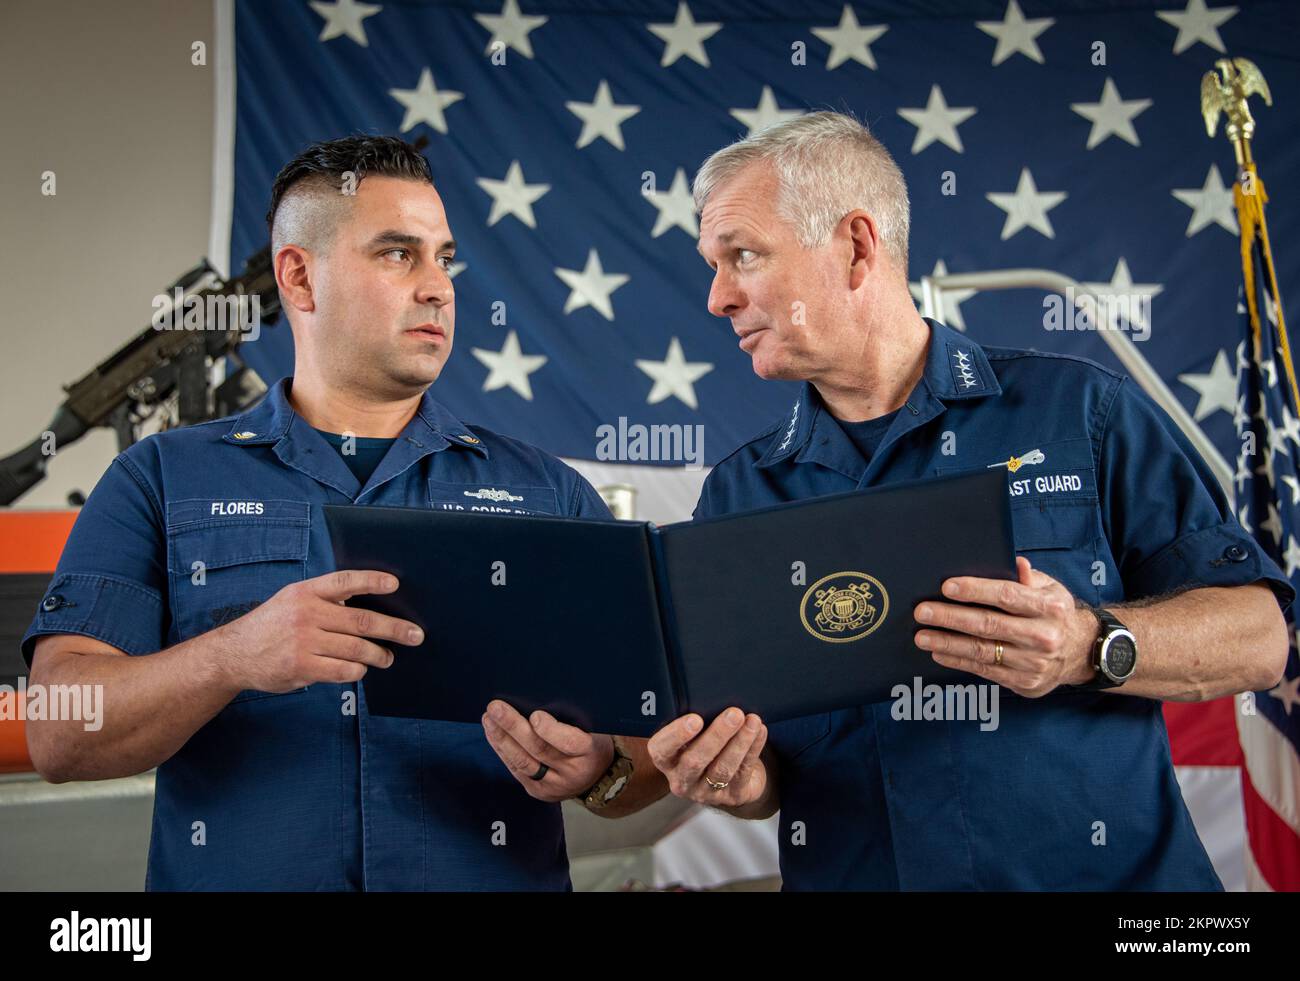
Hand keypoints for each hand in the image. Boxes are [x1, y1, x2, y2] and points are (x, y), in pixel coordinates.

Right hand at [217, 570, 422, 693]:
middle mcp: (305, 614)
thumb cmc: (272, 625)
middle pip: (361, 621)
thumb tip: (368, 600)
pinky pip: (343, 670)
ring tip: (387, 657)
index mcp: (305, 592)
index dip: (372, 580)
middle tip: (415, 635)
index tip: (395, 584)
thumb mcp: (292, 600)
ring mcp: (304, 641)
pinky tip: (360, 669)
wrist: (234, 654)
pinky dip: (357, 671)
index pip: (344, 581)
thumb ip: (324, 598)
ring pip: (356, 648)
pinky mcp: (302, 667)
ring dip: (379, 655)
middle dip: (394, 629)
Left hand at [481, 700, 614, 802]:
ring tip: (488, 719)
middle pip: (539, 749)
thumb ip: (571, 717)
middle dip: (513, 727)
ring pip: (523, 762)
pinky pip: (516, 770)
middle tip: (496, 708)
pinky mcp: (537, 791)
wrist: (596, 776)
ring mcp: (553, 785)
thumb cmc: (591, 740)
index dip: (550, 730)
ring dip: (502, 738)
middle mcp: (571, 772)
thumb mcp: (593, 727)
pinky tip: (492, 734)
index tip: (535, 714)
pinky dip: (502, 750)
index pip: (569, 743)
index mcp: (589, 752)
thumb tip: (536, 700)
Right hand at [647, 707, 767, 807]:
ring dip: (739, 742)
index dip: (676, 735)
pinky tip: (759, 731)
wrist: (729, 778)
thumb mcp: (693, 735)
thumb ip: (694, 721)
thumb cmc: (705, 744)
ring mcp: (706, 792)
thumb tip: (710, 692)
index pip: (661, 750)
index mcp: (666, 760)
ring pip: (722, 768)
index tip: (694, 719)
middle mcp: (681, 779)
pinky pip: (743, 771)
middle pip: (695, 760)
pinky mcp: (731, 796)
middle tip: (734, 714)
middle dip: (717, 735)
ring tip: (752, 721)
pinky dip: (753, 748)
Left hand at [912, 556, 1096, 697]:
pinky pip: (985, 671)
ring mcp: (1034, 663)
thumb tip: (1014, 562)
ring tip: (922, 636)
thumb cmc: (1055, 613)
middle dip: (950, 617)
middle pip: (988, 625)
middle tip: (922, 612)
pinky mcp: (1025, 683)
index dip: (975, 590)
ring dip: (948, 643)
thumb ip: (1029, 577)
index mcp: (1050, 607)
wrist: (1081, 652)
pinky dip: (959, 661)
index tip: (946, 587)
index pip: (1007, 595)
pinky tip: (939, 652)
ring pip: (982, 651)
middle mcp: (1044, 636)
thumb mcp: (1051, 589)